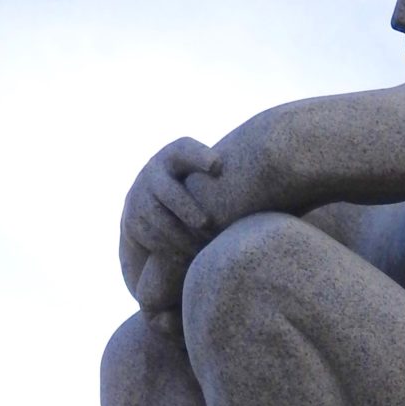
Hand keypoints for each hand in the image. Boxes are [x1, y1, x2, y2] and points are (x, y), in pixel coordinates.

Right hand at [120, 137, 222, 267]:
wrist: (147, 204)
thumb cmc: (193, 187)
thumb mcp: (202, 174)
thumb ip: (223, 175)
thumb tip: (272, 177)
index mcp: (174, 155)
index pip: (184, 150)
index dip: (199, 156)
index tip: (218, 165)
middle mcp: (153, 172)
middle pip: (168, 192)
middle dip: (187, 209)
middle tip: (206, 225)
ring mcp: (139, 197)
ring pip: (159, 221)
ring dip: (182, 237)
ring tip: (202, 246)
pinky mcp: (131, 221)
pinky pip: (153, 239)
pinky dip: (171, 249)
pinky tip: (188, 255)